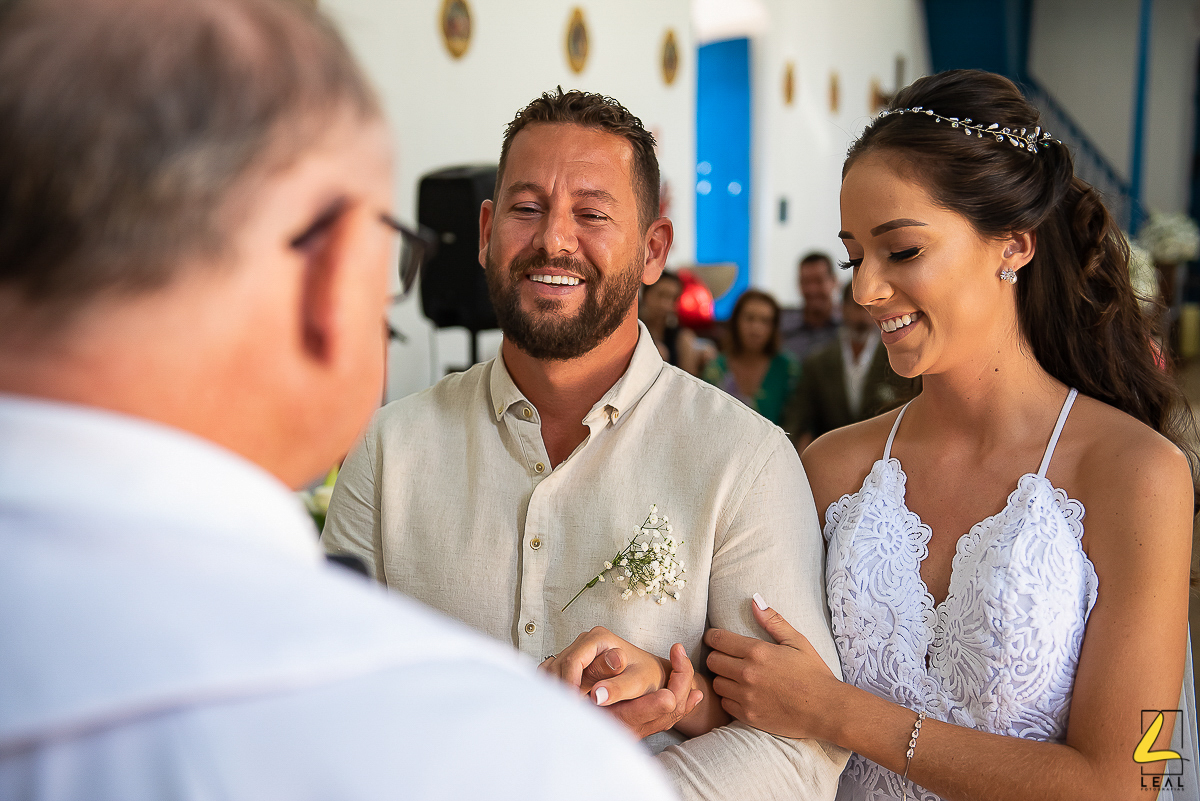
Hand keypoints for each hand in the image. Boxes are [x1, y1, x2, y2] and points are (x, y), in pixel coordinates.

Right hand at [540, 626, 666, 701]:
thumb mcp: (638, 682)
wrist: (650, 675)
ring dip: (557, 692)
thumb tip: (597, 696)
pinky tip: (566, 704)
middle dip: (563, 691)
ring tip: (571, 710)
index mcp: (598, 638)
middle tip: (572, 713)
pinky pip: (553, 676)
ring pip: (552, 671)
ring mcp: (576, 651)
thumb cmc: (646, 676)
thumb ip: (618, 687)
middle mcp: (584, 641)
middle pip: (559, 666)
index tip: (574, 707)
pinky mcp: (571, 664)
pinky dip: (555, 690)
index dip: (570, 686)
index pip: (572, 662)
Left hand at [704, 595, 840, 739]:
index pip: (717, 639)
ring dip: (722, 678)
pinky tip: (742, 694)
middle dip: (716, 656)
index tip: (716, 639)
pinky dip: (730, 698)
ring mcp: (746, 696)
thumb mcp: (797, 642)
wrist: (825, 709)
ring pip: (716, 683)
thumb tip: (754, 601)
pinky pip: (725, 704)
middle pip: (712, 661)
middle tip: (727, 658)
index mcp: (757, 651)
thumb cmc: (814, 673)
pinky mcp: (748, 716)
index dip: (713, 637)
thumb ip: (773, 621)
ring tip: (734, 677)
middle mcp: (747, 673)